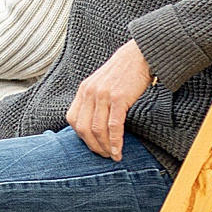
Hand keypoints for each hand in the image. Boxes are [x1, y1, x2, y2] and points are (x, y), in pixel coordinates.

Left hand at [66, 40, 154, 160]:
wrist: (139, 55)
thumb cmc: (123, 73)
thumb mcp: (101, 84)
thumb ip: (94, 100)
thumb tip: (93, 123)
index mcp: (83, 90)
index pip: (72, 118)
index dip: (80, 136)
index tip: (92, 145)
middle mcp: (89, 92)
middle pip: (83, 127)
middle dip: (92, 146)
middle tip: (103, 156)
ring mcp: (103, 94)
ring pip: (97, 128)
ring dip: (104, 147)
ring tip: (112, 156)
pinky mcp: (119, 97)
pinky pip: (114, 125)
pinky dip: (115, 141)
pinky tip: (118, 150)